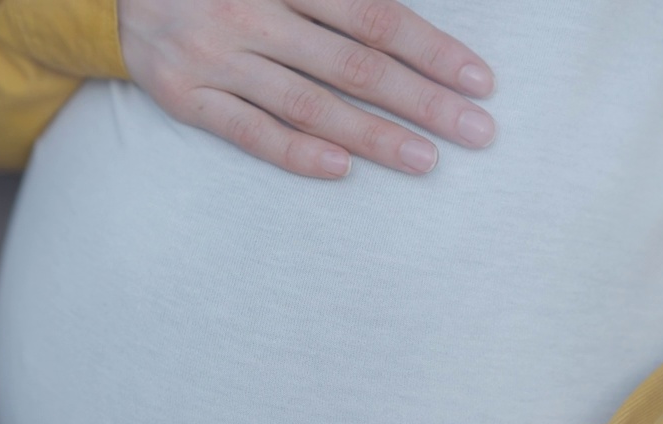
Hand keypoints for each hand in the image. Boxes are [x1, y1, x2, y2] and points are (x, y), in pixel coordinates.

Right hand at [117, 0, 496, 177]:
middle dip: (422, 100)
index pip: (373, 15)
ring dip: (372, 135)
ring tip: (426, 160)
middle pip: (352, 63)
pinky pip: (246, 131)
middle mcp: (249, 13)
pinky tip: (342, 169)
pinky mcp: (183, 98)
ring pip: (307, 103)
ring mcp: (215, 59)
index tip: (479, 81)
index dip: (430, 49)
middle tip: (477, 131)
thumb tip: (398, 15)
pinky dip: (293, 151)